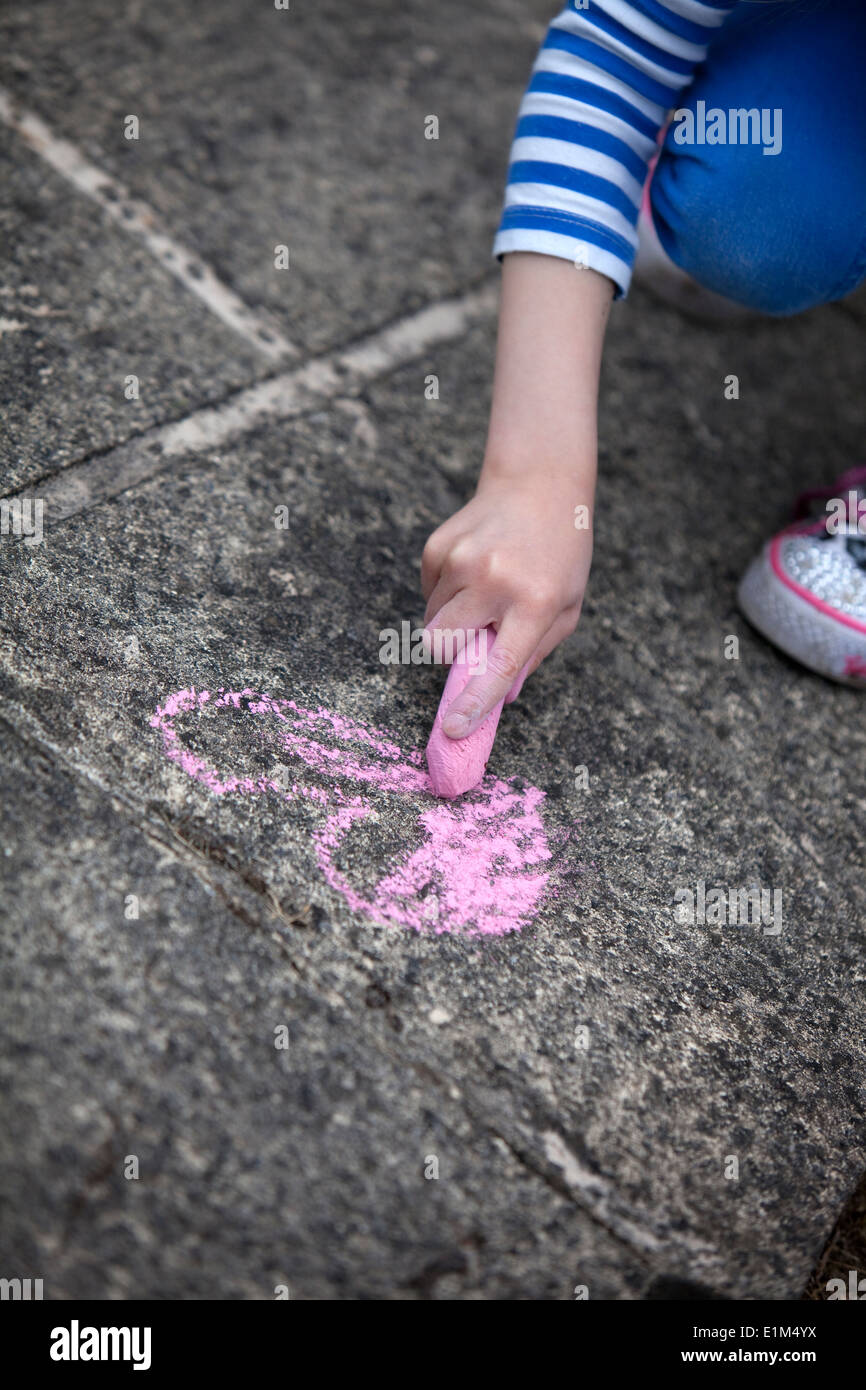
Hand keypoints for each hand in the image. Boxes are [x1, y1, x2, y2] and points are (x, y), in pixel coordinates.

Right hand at [421, 472, 592, 737]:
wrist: (538, 484)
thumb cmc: (560, 553)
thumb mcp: (567, 606)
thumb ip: (535, 653)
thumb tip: (499, 697)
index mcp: (534, 602)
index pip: (499, 665)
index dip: (474, 701)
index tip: (453, 728)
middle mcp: (494, 581)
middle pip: (442, 645)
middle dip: (452, 652)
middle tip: (478, 634)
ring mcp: (461, 561)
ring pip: (432, 621)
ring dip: (452, 619)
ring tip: (484, 590)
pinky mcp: (437, 547)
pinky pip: (428, 592)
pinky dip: (445, 592)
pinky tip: (472, 569)